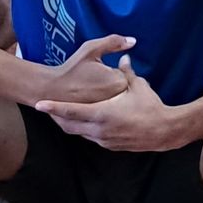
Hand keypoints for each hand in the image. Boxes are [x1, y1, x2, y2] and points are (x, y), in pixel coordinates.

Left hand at [37, 71, 183, 152]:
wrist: (164, 131)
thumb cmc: (150, 107)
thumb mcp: (138, 87)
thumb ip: (127, 72)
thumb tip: (124, 57)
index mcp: (101, 114)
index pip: (71, 111)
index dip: (53, 107)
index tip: (39, 104)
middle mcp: (98, 129)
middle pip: (69, 125)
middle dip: (56, 116)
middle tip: (47, 107)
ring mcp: (103, 139)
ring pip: (78, 132)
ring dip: (69, 123)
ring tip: (61, 113)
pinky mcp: (109, 145)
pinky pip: (90, 136)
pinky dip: (83, 128)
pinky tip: (85, 120)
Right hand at [43, 34, 136, 103]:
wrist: (51, 89)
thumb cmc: (71, 69)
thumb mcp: (91, 49)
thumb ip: (114, 42)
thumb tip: (133, 41)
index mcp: (118, 82)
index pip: (127, 74)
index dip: (113, 71)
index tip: (99, 72)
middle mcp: (116, 99)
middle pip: (124, 89)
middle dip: (113, 84)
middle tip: (94, 82)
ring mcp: (108, 111)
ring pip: (116, 101)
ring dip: (108, 96)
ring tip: (89, 91)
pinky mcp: (99, 118)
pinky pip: (107, 110)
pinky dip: (101, 106)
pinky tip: (88, 100)